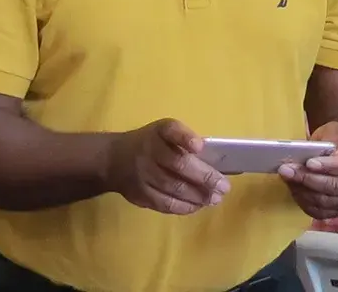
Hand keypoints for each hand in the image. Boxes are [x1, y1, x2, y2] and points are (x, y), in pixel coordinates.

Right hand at [107, 119, 229, 215]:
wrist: (113, 159)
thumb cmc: (150, 143)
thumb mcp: (165, 133)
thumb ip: (188, 142)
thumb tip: (224, 160)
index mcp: (158, 132)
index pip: (171, 130)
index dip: (185, 138)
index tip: (200, 146)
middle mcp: (149, 151)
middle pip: (178, 165)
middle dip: (204, 177)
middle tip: (224, 187)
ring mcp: (143, 175)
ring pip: (174, 188)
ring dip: (198, 196)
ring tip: (215, 199)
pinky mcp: (140, 194)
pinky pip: (165, 203)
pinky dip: (184, 206)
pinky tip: (198, 206)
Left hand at [278, 121, 337, 219]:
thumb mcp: (335, 131)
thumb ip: (321, 140)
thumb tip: (300, 151)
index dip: (326, 166)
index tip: (309, 163)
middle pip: (333, 186)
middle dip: (307, 179)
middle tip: (286, 170)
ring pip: (325, 201)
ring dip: (302, 191)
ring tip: (287, 179)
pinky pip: (320, 212)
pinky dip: (305, 203)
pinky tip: (294, 190)